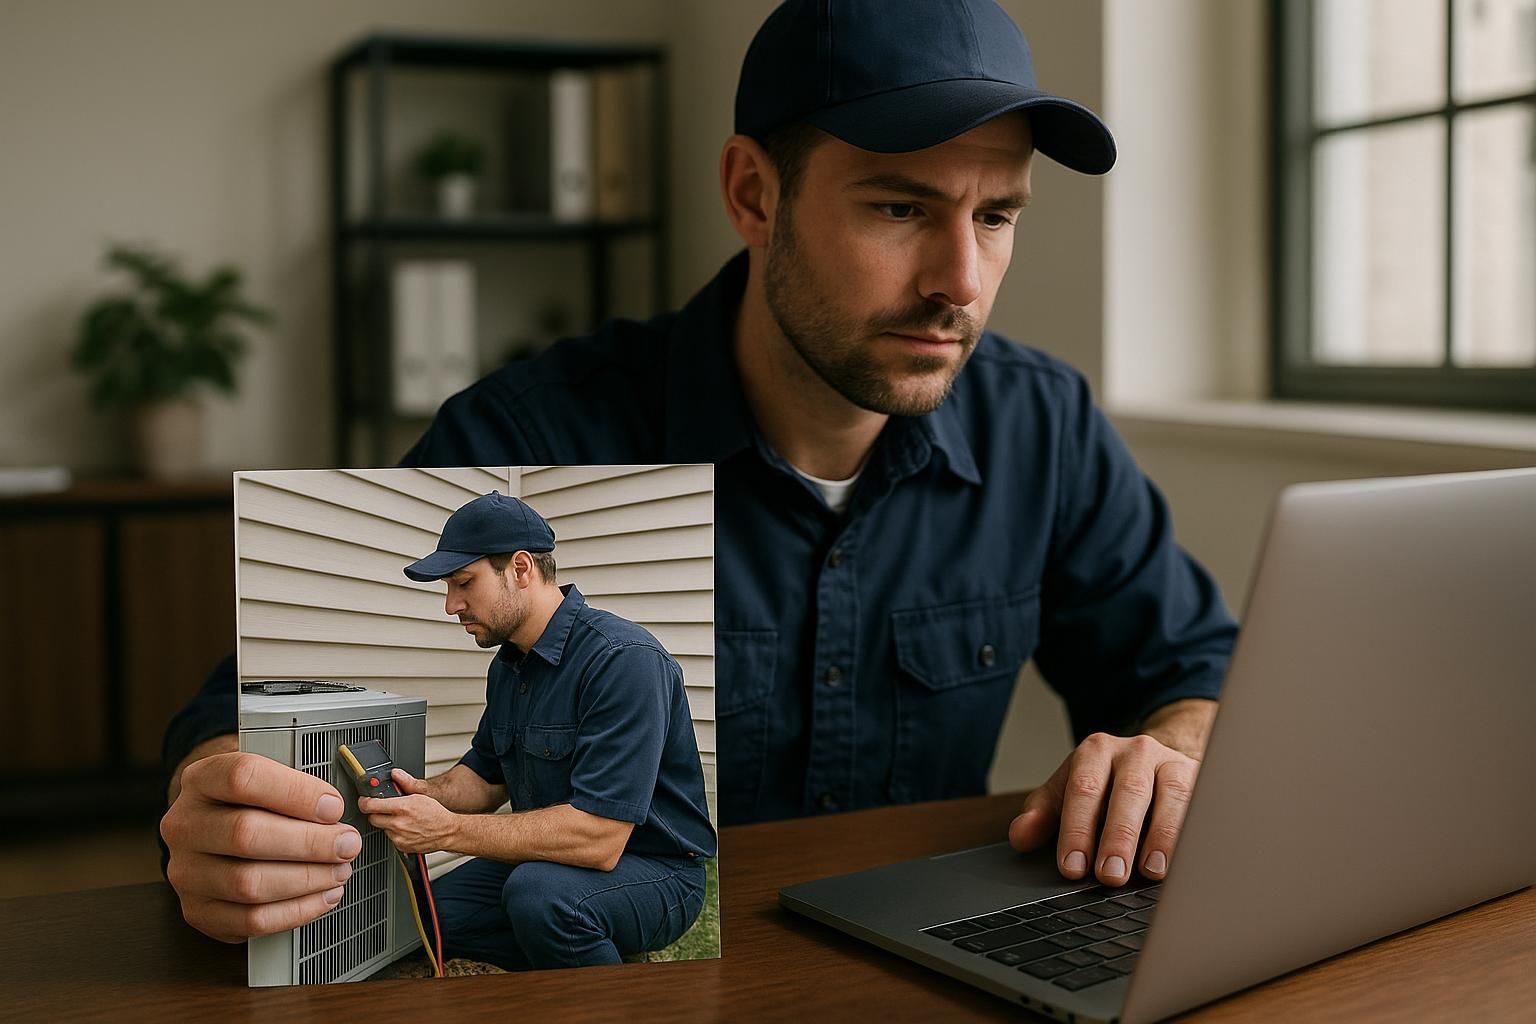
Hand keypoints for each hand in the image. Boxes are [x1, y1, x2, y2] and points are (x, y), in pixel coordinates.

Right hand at [160, 748, 361, 941]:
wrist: (216, 833)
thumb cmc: (253, 802)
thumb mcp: (268, 776)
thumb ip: (297, 784)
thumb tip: (336, 811)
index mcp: (202, 779)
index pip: (243, 778)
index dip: (296, 793)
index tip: (334, 806)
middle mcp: (185, 825)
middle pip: (246, 835)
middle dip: (310, 843)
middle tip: (347, 844)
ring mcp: (186, 872)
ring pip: (248, 883)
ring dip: (307, 879)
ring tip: (340, 870)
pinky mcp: (198, 911)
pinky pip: (251, 920)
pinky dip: (296, 910)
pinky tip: (323, 895)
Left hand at [358, 769, 457, 854]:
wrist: (447, 832)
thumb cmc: (435, 813)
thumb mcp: (420, 794)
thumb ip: (404, 784)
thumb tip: (395, 774)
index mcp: (401, 807)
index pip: (370, 805)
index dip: (364, 802)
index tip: (363, 800)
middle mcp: (398, 823)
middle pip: (372, 818)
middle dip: (375, 812)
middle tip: (383, 809)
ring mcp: (398, 836)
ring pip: (381, 828)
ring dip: (386, 823)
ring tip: (400, 819)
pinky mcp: (400, 846)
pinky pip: (390, 837)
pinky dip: (394, 833)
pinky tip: (405, 828)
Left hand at [1007, 732, 1199, 887]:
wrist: (1154, 762)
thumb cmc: (1106, 786)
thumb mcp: (1068, 793)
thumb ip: (1043, 814)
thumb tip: (1020, 836)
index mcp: (1096, 751)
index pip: (1083, 790)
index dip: (1077, 830)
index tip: (1072, 868)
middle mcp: (1135, 751)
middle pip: (1128, 793)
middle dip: (1118, 837)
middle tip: (1110, 875)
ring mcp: (1173, 763)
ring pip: (1171, 797)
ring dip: (1162, 837)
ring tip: (1151, 872)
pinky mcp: (1203, 780)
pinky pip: (1202, 807)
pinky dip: (1194, 835)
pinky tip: (1188, 861)